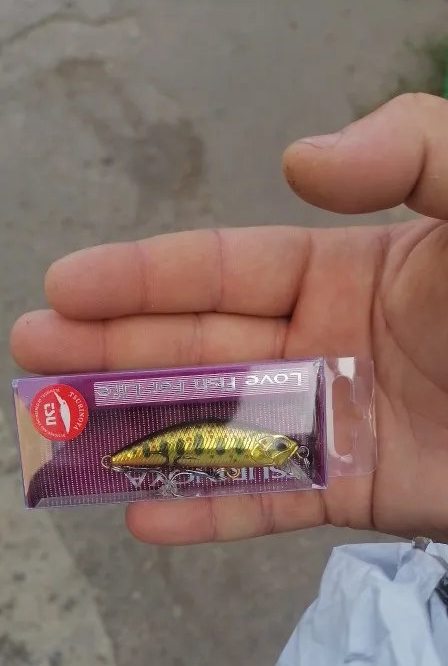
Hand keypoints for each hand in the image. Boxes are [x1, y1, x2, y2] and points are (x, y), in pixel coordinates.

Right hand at [12, 93, 447, 544]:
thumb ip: (409, 149)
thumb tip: (296, 165)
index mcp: (338, 272)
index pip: (219, 271)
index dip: (139, 277)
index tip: (64, 284)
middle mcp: (321, 346)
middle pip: (196, 347)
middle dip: (110, 351)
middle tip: (29, 355)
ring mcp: (332, 422)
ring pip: (215, 425)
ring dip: (136, 429)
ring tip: (59, 434)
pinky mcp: (355, 490)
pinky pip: (268, 503)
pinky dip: (207, 510)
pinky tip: (141, 516)